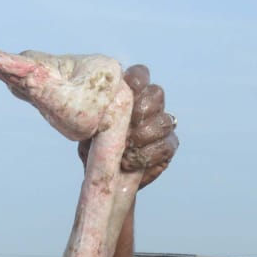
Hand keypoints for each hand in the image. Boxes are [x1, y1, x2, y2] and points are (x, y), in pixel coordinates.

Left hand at [79, 65, 177, 188]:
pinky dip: (149, 154)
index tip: (130, 88)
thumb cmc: (95, 151)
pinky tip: (132, 163)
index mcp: (130, 95)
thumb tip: (100, 109)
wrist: (105, 181)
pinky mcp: (167, 146)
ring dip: (144, 136)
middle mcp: (148, 106)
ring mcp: (160, 125)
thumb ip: (96, 118)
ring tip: (125, 152)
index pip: (140, 75)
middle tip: (125, 131)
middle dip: (141, 111)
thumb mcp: (89, 133)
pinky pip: (167, 145)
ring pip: (164, 120)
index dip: (138, 79)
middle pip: (156, 94)